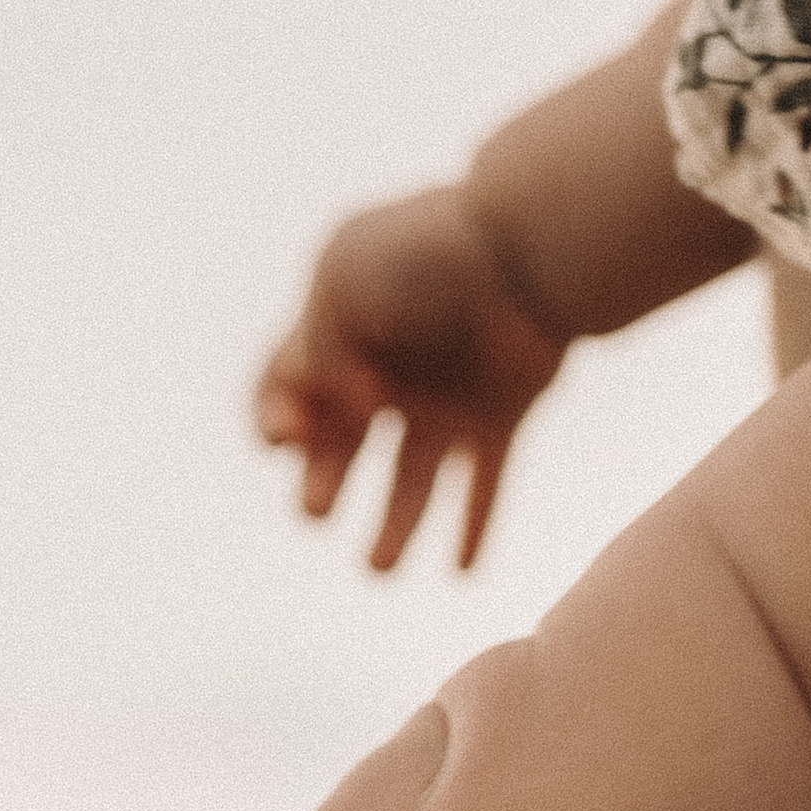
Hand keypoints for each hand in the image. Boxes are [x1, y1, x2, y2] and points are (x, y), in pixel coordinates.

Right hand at [255, 182, 565, 570]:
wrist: (536, 239)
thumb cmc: (435, 246)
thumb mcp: (350, 275)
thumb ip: (321, 342)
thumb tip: (346, 408)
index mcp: (342, 338)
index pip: (284, 392)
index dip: (274, 422)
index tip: (289, 433)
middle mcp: (391, 376)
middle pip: (341, 450)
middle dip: (321, 485)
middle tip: (316, 510)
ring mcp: (446, 400)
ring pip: (412, 482)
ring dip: (392, 530)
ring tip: (379, 570)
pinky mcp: (502, 416)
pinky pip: (485, 483)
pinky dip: (473, 526)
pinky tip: (459, 571)